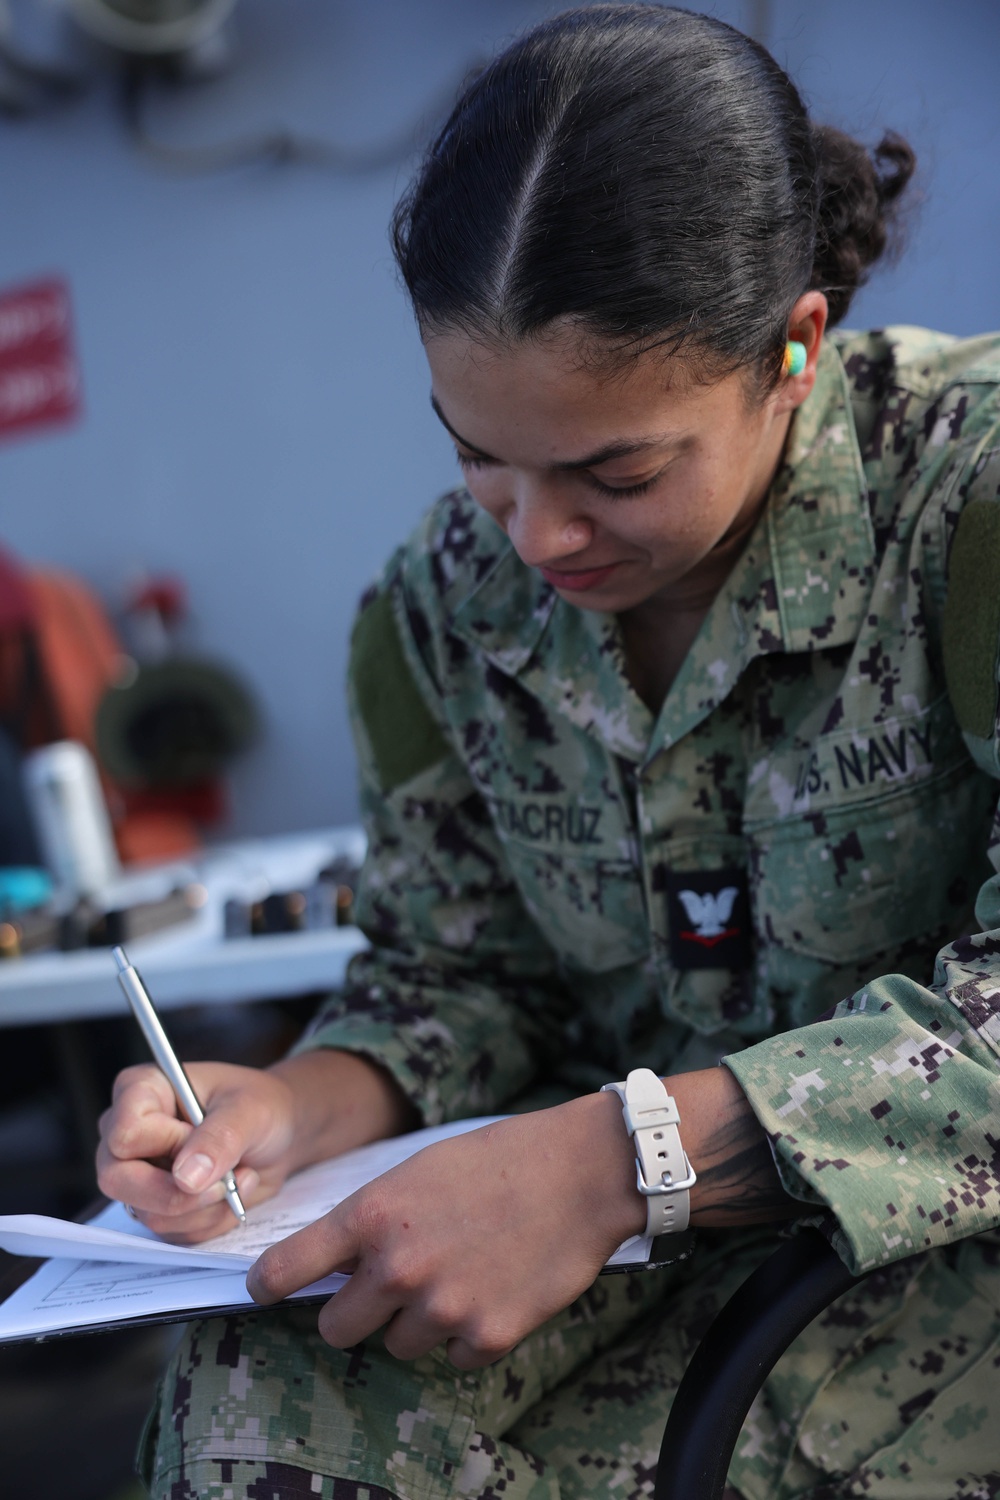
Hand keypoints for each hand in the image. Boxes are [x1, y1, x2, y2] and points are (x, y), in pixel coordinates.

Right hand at [96, 1049, 416, 1243]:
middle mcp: (134, 1129)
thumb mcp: (257, 1112)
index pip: (119, 1126)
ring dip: (200, 1212)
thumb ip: (220, 1140)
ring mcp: (146, 1172)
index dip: (152, 1149)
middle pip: (119, 1180)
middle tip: (225, 1185)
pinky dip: (209, 1226)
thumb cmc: (277, 1105)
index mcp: (145, 1088)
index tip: (195, 1159)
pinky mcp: (165, 1206)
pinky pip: (171, 1235)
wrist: (298, 1130)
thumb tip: (185, 1176)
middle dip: (176, 1193)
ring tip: (240, 1184)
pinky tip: (238, 1201)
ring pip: (146, 1215)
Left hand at [246, 1091, 645, 1367]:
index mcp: (374, 1214)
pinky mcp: (486, 1336)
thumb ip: (374, 1220)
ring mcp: (442, 1307)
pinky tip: (492, 1290)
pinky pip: (453, 1356)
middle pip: (336, 1328)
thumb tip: (338, 1265)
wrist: (580, 1172)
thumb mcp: (418, 1171)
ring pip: (397, 1346)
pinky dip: (467, 1333)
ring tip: (457, 1276)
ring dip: (416, 1323)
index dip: (267, 1284)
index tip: (262, 1290)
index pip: (289, 1267)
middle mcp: (398, 1266)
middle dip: (353, 1313)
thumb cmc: (499, 1160)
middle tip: (384, 1290)